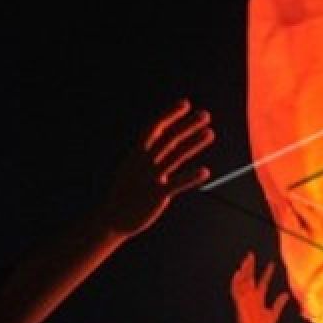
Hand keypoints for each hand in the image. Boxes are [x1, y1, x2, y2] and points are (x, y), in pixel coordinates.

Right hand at [96, 99, 215, 237]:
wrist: (112, 218)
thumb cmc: (124, 193)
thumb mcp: (131, 168)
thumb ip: (146, 154)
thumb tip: (157, 140)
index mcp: (136, 154)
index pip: (154, 128)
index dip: (170, 114)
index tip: (185, 104)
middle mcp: (144, 163)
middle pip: (169, 138)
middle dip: (188, 125)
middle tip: (205, 115)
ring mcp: (151, 177)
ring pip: (176, 156)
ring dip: (194, 143)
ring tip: (210, 133)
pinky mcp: (157, 194)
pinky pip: (177, 183)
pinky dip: (191, 177)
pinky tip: (205, 171)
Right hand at [231, 251, 288, 322]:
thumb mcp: (273, 314)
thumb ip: (278, 304)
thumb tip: (286, 294)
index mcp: (259, 298)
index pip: (263, 281)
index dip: (267, 272)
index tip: (272, 263)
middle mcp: (251, 296)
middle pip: (250, 277)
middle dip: (250, 266)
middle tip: (251, 254)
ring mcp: (244, 298)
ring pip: (242, 281)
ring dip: (243, 271)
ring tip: (246, 260)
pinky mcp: (239, 303)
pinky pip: (235, 290)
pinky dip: (236, 282)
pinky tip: (237, 273)